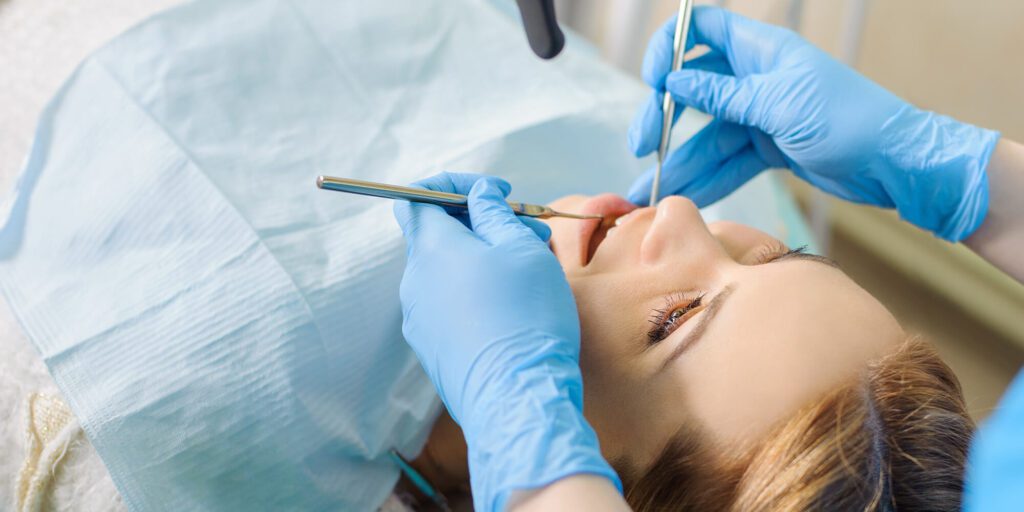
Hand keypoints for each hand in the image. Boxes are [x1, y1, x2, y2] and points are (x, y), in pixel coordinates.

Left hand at [393, 172, 619, 511]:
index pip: (417, 197)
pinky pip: (448, 305)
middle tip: (528, 231)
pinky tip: (512, 306)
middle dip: (481, 224)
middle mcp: (414, 281)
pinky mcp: (432, 348)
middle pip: (438, 235)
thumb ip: (493, 213)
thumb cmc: (525, 315)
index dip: (454, 185)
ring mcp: (419, 318)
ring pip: (447, 272)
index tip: (494, 191)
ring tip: (528, 270)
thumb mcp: (520, 249)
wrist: (518, 396)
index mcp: (431, 249)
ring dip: (482, 259)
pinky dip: (475, 292)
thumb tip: (477, 194)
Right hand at [627, 6, 999, 241]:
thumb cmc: (848, 120)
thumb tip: (673, 81)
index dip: (671, 47)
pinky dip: (706, 179)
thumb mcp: (778, 104)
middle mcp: (754, 78)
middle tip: (641, 148)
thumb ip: (722, 96)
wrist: (894, 163)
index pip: (702, 29)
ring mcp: (760, 114)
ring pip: (706, 135)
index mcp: (759, 51)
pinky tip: (682, 196)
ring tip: (648, 193)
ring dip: (678, 162)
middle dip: (662, 119)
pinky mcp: (767, 148)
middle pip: (693, 90)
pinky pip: (727, 162)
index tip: (655, 81)